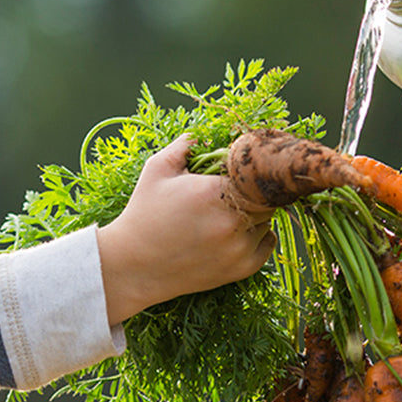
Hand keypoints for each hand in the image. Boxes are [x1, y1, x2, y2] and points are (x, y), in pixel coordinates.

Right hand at [97, 135, 275, 323]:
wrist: (133, 266)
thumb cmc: (144, 214)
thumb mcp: (158, 170)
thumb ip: (187, 144)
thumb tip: (209, 133)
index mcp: (213, 192)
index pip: (253, 172)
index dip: (249, 169)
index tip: (240, 168)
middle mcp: (231, 222)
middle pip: (267, 195)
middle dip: (254, 189)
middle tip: (236, 189)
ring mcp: (239, 248)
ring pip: (268, 218)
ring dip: (256, 212)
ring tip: (229, 212)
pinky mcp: (242, 268)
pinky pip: (268, 242)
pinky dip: (260, 234)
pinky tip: (238, 230)